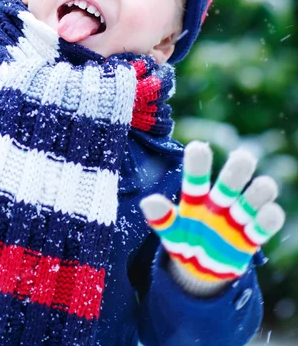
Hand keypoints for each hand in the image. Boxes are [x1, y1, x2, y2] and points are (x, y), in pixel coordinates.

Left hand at [140, 141, 284, 296]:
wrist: (201, 269)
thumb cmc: (184, 240)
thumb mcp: (170, 232)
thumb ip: (161, 218)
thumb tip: (148, 202)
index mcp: (195, 197)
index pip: (196, 177)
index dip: (198, 164)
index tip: (198, 148)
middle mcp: (219, 202)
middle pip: (231, 180)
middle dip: (237, 169)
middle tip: (242, 158)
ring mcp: (237, 218)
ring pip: (254, 197)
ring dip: (260, 191)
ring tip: (263, 186)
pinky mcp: (251, 237)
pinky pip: (265, 224)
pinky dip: (269, 218)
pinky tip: (268, 212)